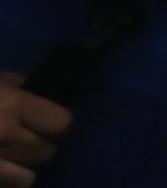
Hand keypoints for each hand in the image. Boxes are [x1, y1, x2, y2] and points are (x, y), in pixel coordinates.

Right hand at [0, 73, 71, 187]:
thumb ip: (16, 86)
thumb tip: (38, 93)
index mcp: (12, 104)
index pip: (62, 123)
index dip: (55, 124)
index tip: (47, 124)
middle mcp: (6, 135)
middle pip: (46, 152)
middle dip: (36, 148)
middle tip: (21, 143)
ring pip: (26, 179)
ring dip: (19, 171)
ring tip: (7, 160)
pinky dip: (3, 182)